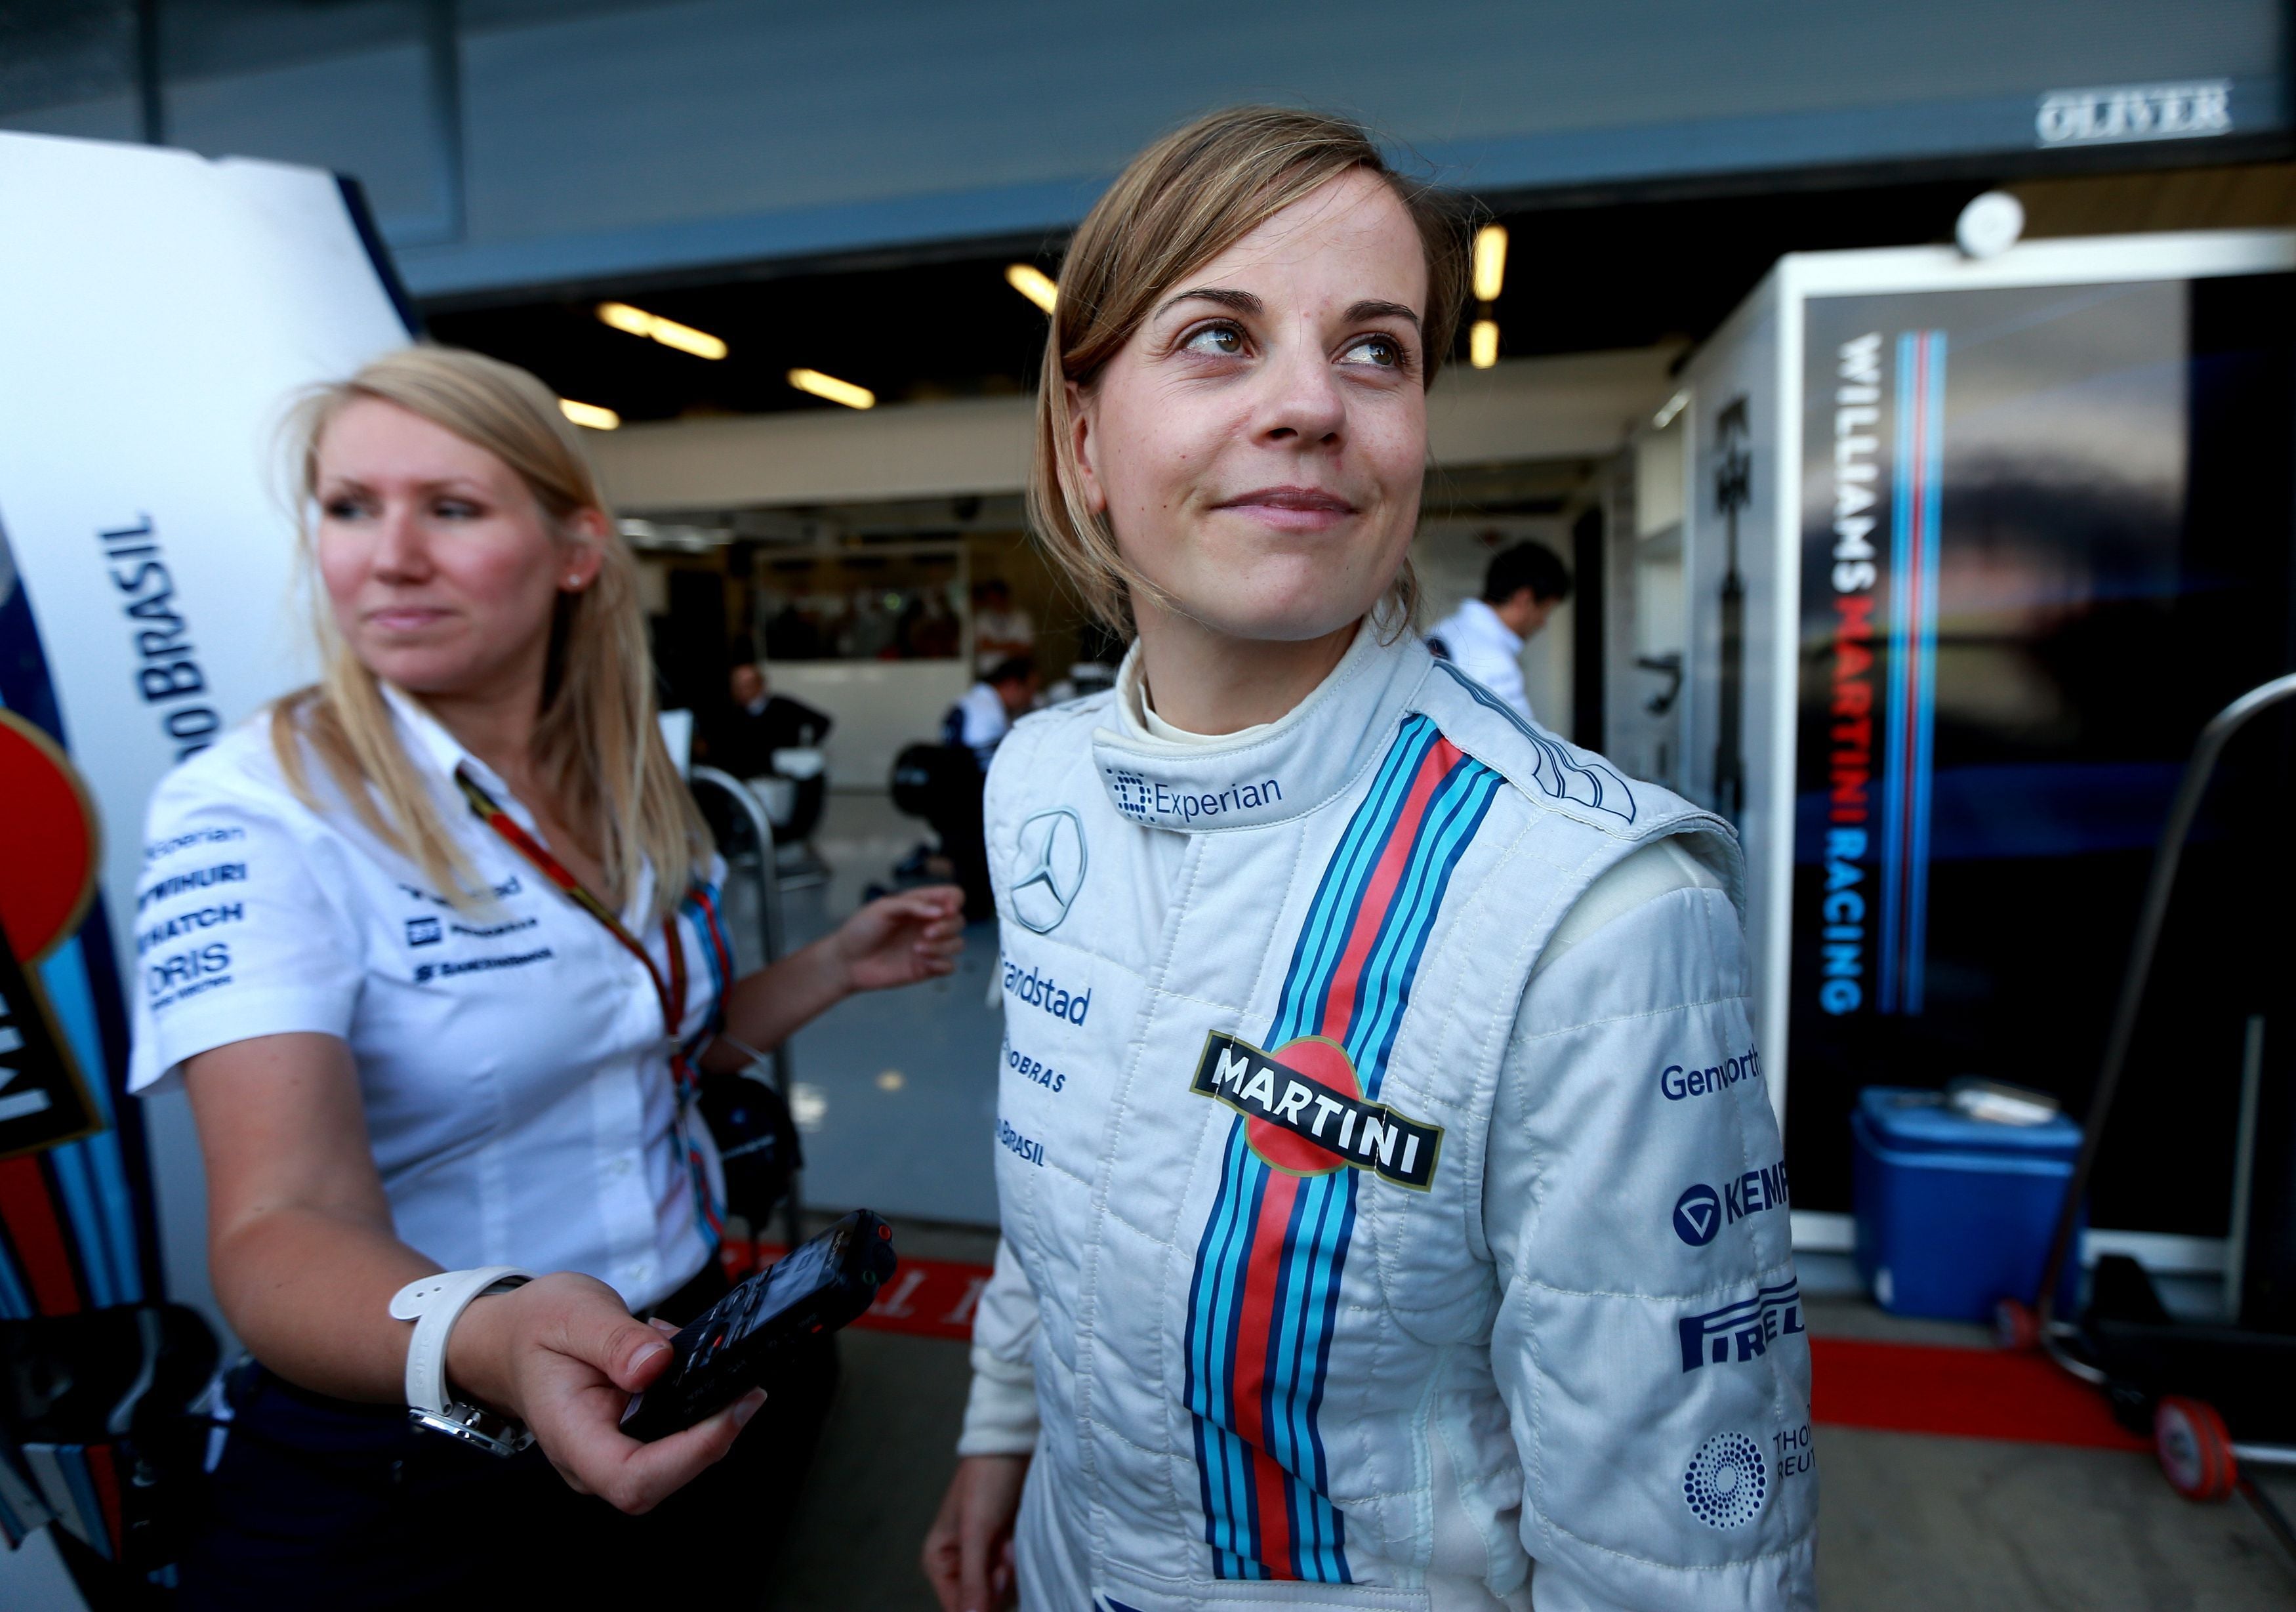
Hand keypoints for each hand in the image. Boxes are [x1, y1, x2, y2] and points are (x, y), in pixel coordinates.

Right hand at [446, 1272, 762, 1513]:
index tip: (729, 1412)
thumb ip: (616, 1340)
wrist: (514, 1337)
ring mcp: (613, 1452)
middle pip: (663, 1477)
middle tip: (750, 1388)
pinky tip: (705, 1369)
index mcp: (570, 1435)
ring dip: (713, 1420)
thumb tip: (656, 1364)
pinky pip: (675, 1436)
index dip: (688, 1455)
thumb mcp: (574, 1313)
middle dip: (714, 1437)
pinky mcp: (632, 1438)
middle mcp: (593, 1458)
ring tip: (728, 1370)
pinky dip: (700, 1404)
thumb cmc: (537, 1328)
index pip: (632, 1478)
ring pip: (677, 1460)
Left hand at [832, 885, 964, 992]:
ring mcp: (929, 947)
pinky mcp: (926, 968)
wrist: (847, 962)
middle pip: (959, 921)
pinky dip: (942, 964)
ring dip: (943, 946)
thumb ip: (912, 905)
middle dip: (948, 926)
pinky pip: (949, 967)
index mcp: (920, 905)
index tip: (945, 909)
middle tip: (926, 932)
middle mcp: (927, 925)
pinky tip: (923, 962)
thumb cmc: (860, 930)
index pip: (952, 896)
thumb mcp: (883, 908)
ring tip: (918, 949)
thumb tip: (939, 911)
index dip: (955, 900)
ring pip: (958, 944)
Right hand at [923, 1453, 1027, 1611]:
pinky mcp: (1007, 1549)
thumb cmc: (988, 1480)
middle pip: (984, 1603)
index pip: (957, 1609)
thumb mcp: (977, 1530)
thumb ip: (973, 1578)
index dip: (981, 1602)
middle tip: (1004, 1550)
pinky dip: (1023, 1562)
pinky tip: (1018, 1538)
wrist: (1014, 1443)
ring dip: (1013, 1571)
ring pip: (1004, 1592)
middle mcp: (960, 1564)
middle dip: (999, 1583)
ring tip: (1011, 1539)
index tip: (997, 1574)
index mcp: (939, 1561)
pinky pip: (1018, 1576)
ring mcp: (986, 1558)